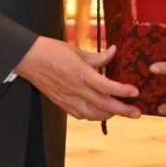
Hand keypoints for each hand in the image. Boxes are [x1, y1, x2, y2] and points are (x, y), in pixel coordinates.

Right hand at [15, 38, 140, 120]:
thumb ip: (97, 56)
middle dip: (123, 110)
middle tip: (137, 113)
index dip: (123, 91)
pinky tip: (98, 112)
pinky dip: (92, 116)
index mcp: (81, 74)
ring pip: (93, 114)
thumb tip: (114, 52)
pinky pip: (80, 115)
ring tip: (120, 112)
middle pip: (104, 105)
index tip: (135, 92)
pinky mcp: (61, 104)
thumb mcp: (77, 50)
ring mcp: (68, 99)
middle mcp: (76, 90)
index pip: (107, 87)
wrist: (28, 59)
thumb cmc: (51, 51)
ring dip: (109, 115)